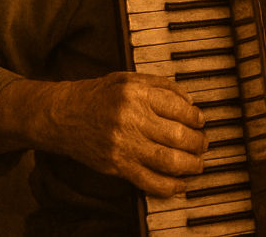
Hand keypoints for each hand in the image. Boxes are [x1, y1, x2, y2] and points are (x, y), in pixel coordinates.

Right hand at [48, 72, 208, 196]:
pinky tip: (180, 183)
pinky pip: (148, 181)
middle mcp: (131, 118)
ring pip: (168, 160)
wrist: (62, 115)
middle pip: (178, 136)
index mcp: (137, 94)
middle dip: (198, 143)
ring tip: (198, 164)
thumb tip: (190, 102)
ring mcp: (123, 144)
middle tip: (203, 144)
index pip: (179, 108)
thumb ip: (161, 85)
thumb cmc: (98, 95)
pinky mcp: (115, 165)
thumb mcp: (129, 78)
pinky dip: (169, 186)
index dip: (196, 118)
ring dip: (190, 165)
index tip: (201, 122)